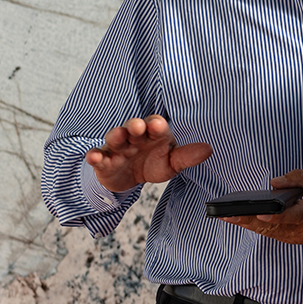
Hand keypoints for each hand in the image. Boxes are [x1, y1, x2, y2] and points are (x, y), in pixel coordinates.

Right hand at [85, 115, 211, 192]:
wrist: (129, 178)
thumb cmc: (153, 163)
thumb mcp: (171, 163)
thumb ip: (187, 156)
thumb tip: (209, 149)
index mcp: (153, 134)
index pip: (155, 125)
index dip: (157, 125)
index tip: (158, 126)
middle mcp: (134, 137)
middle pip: (133, 127)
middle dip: (135, 125)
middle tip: (138, 126)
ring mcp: (117, 147)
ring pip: (114, 137)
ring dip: (116, 135)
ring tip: (118, 135)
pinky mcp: (103, 161)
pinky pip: (98, 156)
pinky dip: (94, 156)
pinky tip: (93, 157)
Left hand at [221, 169, 302, 245]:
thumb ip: (302, 178)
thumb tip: (275, 182)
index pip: (295, 214)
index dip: (276, 215)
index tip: (260, 211)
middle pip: (274, 226)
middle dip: (249, 220)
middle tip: (226, 215)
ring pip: (271, 232)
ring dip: (249, 226)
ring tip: (227, 217)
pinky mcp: (299, 240)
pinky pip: (275, 234)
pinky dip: (259, 228)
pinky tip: (244, 221)